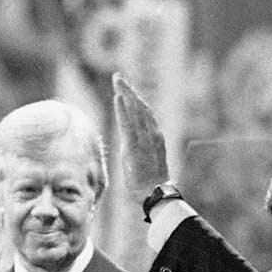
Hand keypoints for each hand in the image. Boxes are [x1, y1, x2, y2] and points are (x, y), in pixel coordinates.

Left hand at [112, 73, 171, 191]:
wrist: (154, 193)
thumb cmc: (148, 181)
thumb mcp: (144, 160)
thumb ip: (139, 148)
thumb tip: (130, 144)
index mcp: (154, 136)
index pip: (144, 113)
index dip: (135, 98)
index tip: (126, 88)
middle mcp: (151, 134)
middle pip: (140, 106)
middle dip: (129, 90)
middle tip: (118, 77)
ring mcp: (144, 139)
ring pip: (135, 111)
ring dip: (126, 94)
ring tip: (117, 81)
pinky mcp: (134, 147)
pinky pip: (128, 124)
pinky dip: (123, 110)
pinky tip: (118, 97)